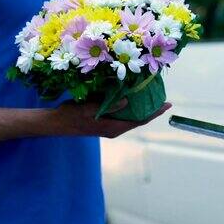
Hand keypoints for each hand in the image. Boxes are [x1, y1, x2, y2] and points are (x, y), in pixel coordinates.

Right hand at [48, 100, 171, 137]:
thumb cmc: (71, 116)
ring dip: (141, 107)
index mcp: (113, 128)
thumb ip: (109, 106)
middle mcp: (114, 128)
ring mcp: (109, 125)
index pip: (140, 120)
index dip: (155, 113)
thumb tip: (128, 101)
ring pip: (131, 117)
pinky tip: (133, 95)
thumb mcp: (89, 109)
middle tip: (162, 97)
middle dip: (151, 109)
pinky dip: (130, 106)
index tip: (167, 105)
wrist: (56, 123)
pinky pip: (122, 114)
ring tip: (151, 95)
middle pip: (138, 119)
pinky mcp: (104, 121)